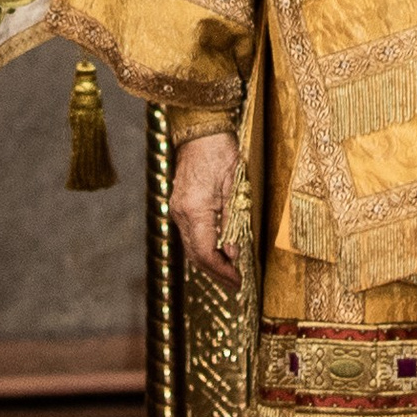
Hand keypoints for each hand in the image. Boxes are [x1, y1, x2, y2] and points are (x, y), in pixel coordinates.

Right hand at [171, 129, 239, 283]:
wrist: (201, 131)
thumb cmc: (222, 153)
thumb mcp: (235, 186)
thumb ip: (233, 222)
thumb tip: (234, 253)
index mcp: (195, 210)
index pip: (205, 254)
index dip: (222, 272)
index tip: (240, 282)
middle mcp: (180, 213)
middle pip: (195, 256)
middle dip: (216, 274)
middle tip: (237, 285)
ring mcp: (177, 210)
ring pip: (191, 248)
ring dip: (210, 264)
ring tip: (231, 273)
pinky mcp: (180, 206)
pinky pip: (190, 236)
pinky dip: (204, 249)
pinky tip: (220, 252)